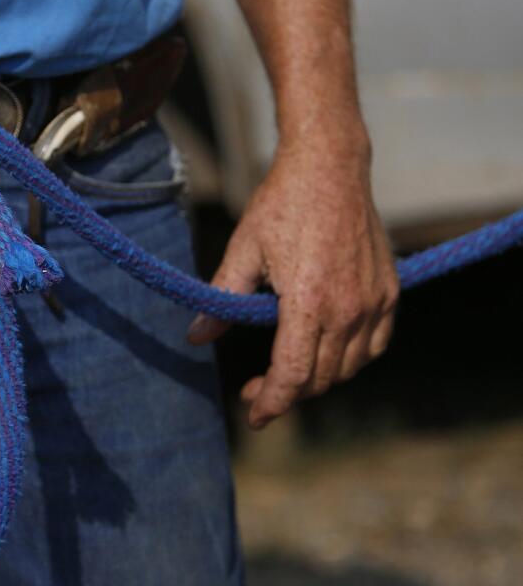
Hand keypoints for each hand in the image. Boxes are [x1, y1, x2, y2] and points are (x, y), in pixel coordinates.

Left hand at [187, 130, 398, 428]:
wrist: (330, 167)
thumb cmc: (281, 205)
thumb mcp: (242, 251)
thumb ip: (221, 300)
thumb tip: (196, 337)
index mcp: (309, 302)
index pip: (293, 375)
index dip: (271, 403)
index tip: (253, 417)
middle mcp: (348, 308)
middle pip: (321, 378)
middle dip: (286, 393)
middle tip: (254, 390)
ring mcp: (374, 302)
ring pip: (349, 368)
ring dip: (318, 379)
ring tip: (286, 372)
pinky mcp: (389, 292)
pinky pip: (374, 345)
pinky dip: (350, 360)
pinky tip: (325, 352)